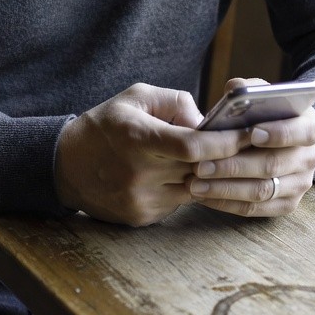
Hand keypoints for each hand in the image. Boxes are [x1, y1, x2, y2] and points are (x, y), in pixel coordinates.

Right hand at [55, 83, 255, 226]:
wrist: (65, 166)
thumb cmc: (105, 125)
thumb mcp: (136, 97)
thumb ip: (176, 102)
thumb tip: (209, 123)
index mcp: (137, 137)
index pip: (193, 146)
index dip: (226, 142)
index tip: (249, 133)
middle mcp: (138, 173)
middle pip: (200, 169)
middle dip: (225, 158)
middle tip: (247, 146)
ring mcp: (140, 200)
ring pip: (194, 189)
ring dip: (205, 175)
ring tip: (211, 159)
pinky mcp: (141, 217)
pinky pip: (178, 203)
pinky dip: (183, 188)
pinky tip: (175, 175)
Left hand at [188, 77, 314, 217]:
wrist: (279, 140)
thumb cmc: (264, 114)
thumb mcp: (261, 96)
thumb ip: (249, 89)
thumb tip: (235, 89)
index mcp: (310, 126)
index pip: (303, 132)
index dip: (279, 133)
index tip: (251, 133)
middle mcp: (310, 157)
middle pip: (273, 165)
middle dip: (234, 166)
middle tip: (200, 165)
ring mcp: (300, 184)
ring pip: (261, 191)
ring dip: (224, 189)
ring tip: (195, 183)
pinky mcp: (286, 204)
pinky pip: (254, 209)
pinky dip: (226, 203)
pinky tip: (203, 195)